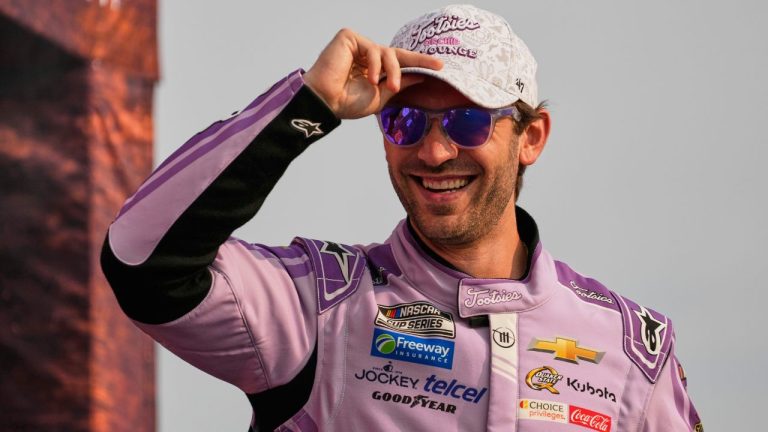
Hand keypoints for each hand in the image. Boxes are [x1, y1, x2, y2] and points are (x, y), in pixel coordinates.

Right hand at [303, 28, 442, 118]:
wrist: (327, 102)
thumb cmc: (348, 103)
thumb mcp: (381, 96)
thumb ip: (400, 83)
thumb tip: (421, 75)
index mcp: (373, 69)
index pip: (400, 62)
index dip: (419, 63)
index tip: (440, 66)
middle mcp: (366, 55)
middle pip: (397, 54)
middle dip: (418, 60)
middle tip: (436, 66)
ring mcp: (357, 45)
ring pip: (387, 52)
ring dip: (393, 71)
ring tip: (389, 87)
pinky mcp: (348, 37)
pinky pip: (372, 47)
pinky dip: (375, 63)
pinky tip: (369, 78)